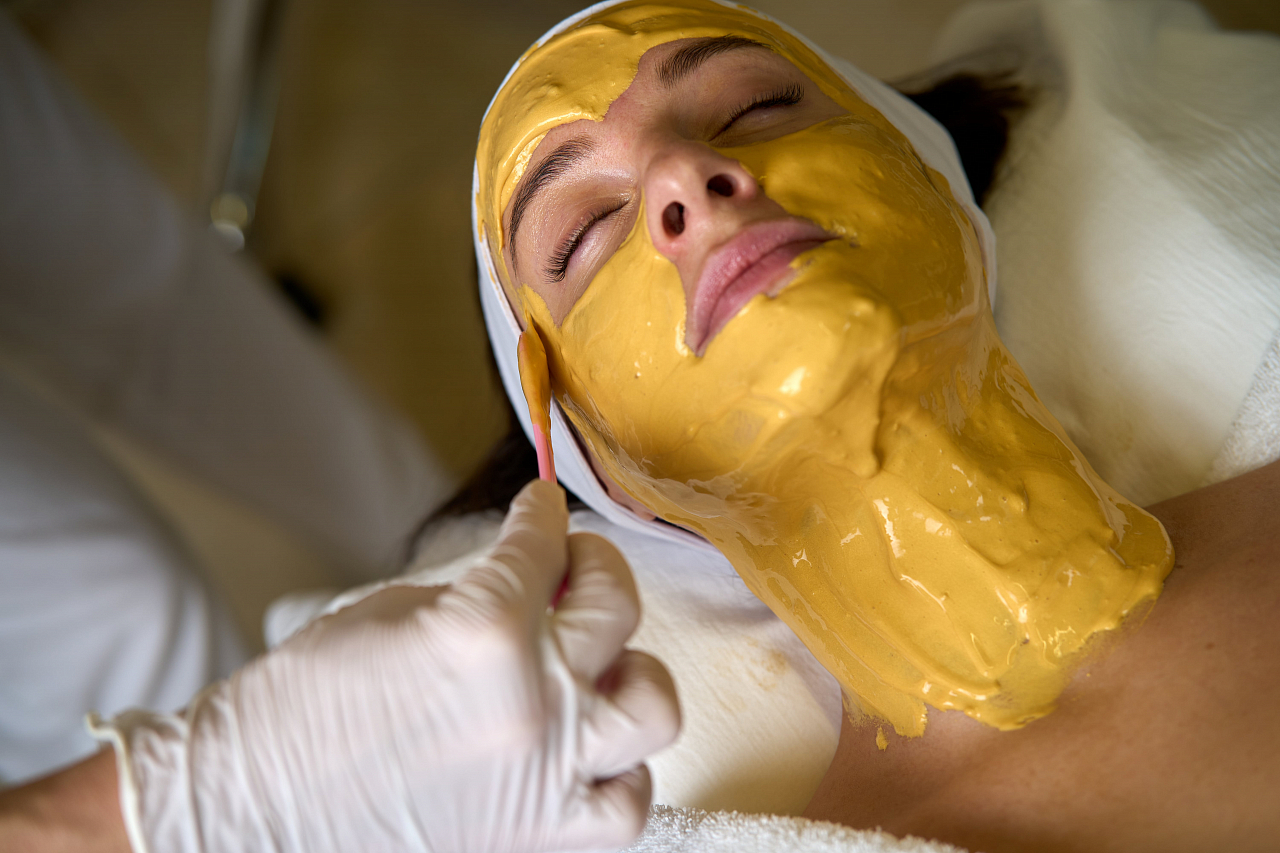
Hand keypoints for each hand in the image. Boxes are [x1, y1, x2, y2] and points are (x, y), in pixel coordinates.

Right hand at [92, 479, 679, 852]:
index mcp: (484, 631)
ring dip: (630, 668)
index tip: (542, 509)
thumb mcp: (388, 612)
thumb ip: (478, 593)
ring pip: (653, 705)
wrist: (251, 813)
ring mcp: (548, 776)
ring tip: (598, 661)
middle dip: (599, 566)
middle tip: (578, 562)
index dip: (543, 515)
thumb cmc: (298, 710)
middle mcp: (534, 702)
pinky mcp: (542, 837)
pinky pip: (627, 802)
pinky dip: (622, 769)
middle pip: (617, 609)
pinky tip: (592, 748)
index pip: (542, 546)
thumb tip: (532, 577)